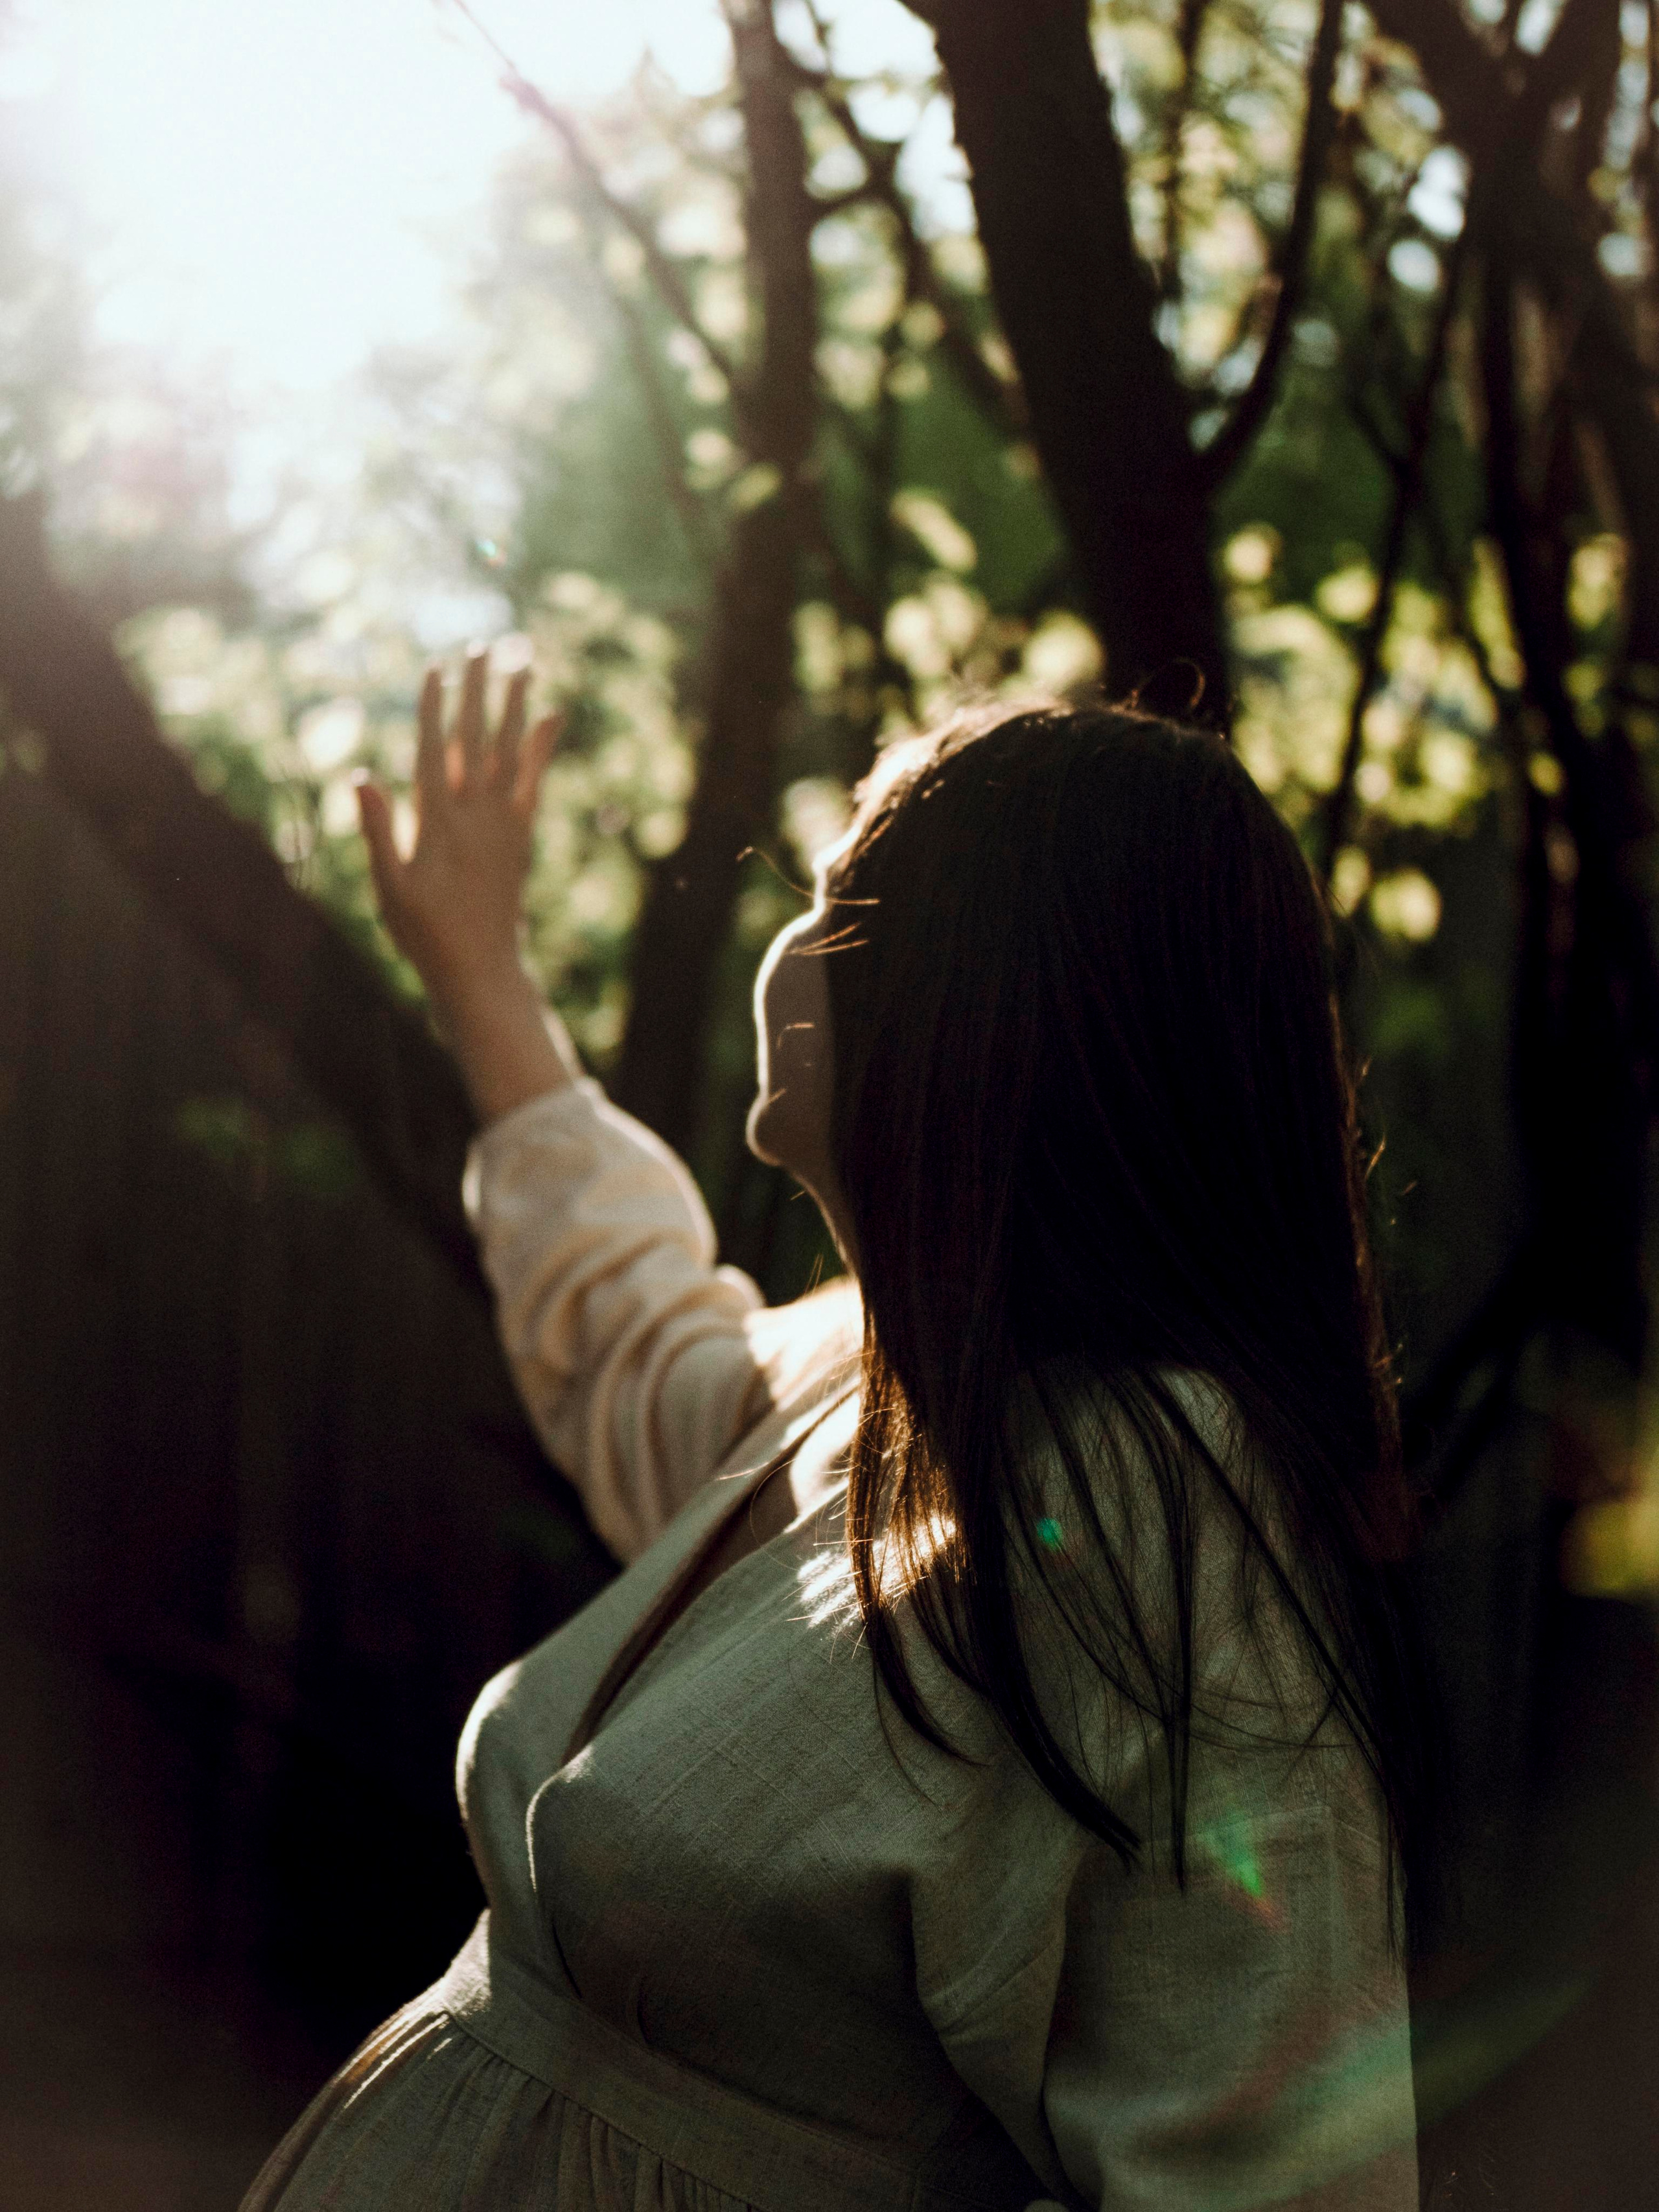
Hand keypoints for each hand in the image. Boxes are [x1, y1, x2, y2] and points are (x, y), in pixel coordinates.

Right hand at [356, 647, 558, 1018]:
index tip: (436, 669)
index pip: (436, 753)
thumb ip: (378, 832)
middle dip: (477, 692)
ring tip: (521, 663)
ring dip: (514, 706)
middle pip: (478, 741)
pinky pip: (534, 780)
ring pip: (511, 752)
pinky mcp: (521, 836)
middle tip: (481, 646)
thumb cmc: (425, 935)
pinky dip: (541, 747)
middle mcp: (477, 817)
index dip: (435, 709)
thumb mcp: (390, 889)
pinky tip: (550, 716)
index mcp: (439, 825)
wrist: (482, 970)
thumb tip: (361, 776)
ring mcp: (504, 825)